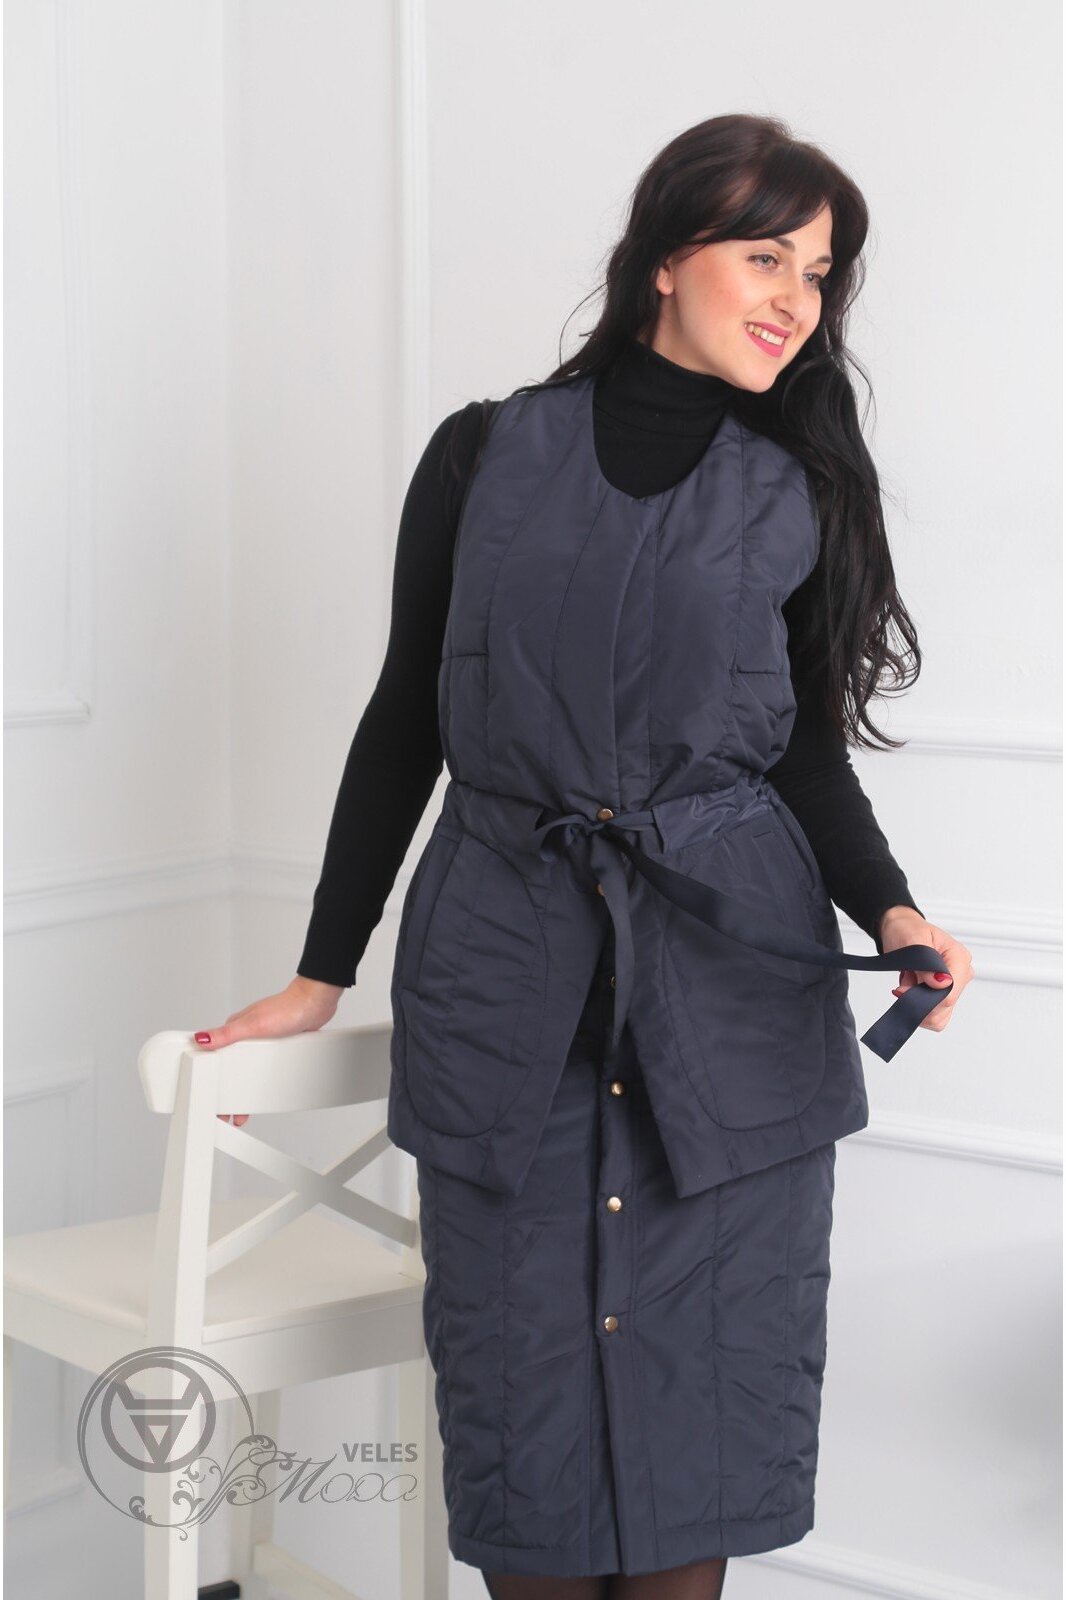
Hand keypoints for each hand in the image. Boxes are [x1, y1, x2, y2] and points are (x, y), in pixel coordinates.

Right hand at [193, 975, 345, 1125]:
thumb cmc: (287, 1008)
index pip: (216, 1056)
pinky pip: (265, 1066)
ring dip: (245, 1089)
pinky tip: (263, 1088)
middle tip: (227, 1113)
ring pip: (249, 1070)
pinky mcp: (277, 1045)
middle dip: (228, 1092)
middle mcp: (246, 1035)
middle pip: (233, 1068)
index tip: (209, 1096)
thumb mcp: (253, 1024)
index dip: (211, 1077)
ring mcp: (262, 1041)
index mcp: (235, 1030)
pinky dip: (261, 1080)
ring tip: (243, 1112)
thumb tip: (201, 1038)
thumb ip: (227, 1033)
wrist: (314, 1004)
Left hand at [878, 906, 974, 1033]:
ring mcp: (954, 986)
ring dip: (917, 1003)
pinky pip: (933, 1015)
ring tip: (909, 981)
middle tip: (905, 980)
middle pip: (944, 1007)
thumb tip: (942, 983)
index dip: (924, 998)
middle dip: (918, 999)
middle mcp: (961, 974)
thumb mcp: (913, 940)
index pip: (950, 993)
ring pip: (938, 1016)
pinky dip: (916, 1005)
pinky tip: (911, 987)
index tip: (903, 989)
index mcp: (959, 958)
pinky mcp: (943, 994)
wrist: (900, 930)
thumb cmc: (907, 930)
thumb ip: (927, 964)